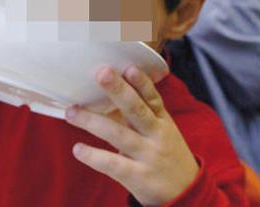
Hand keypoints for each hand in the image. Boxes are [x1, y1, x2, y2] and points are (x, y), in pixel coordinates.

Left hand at [65, 66, 199, 205]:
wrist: (188, 194)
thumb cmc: (167, 155)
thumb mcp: (161, 131)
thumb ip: (140, 113)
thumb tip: (111, 90)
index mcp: (162, 121)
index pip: (153, 97)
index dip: (141, 82)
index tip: (128, 66)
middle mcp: (157, 135)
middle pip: (137, 110)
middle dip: (119, 90)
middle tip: (101, 73)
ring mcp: (148, 156)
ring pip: (119, 135)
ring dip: (93, 122)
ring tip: (71, 112)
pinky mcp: (138, 177)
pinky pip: (113, 164)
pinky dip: (94, 156)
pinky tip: (78, 149)